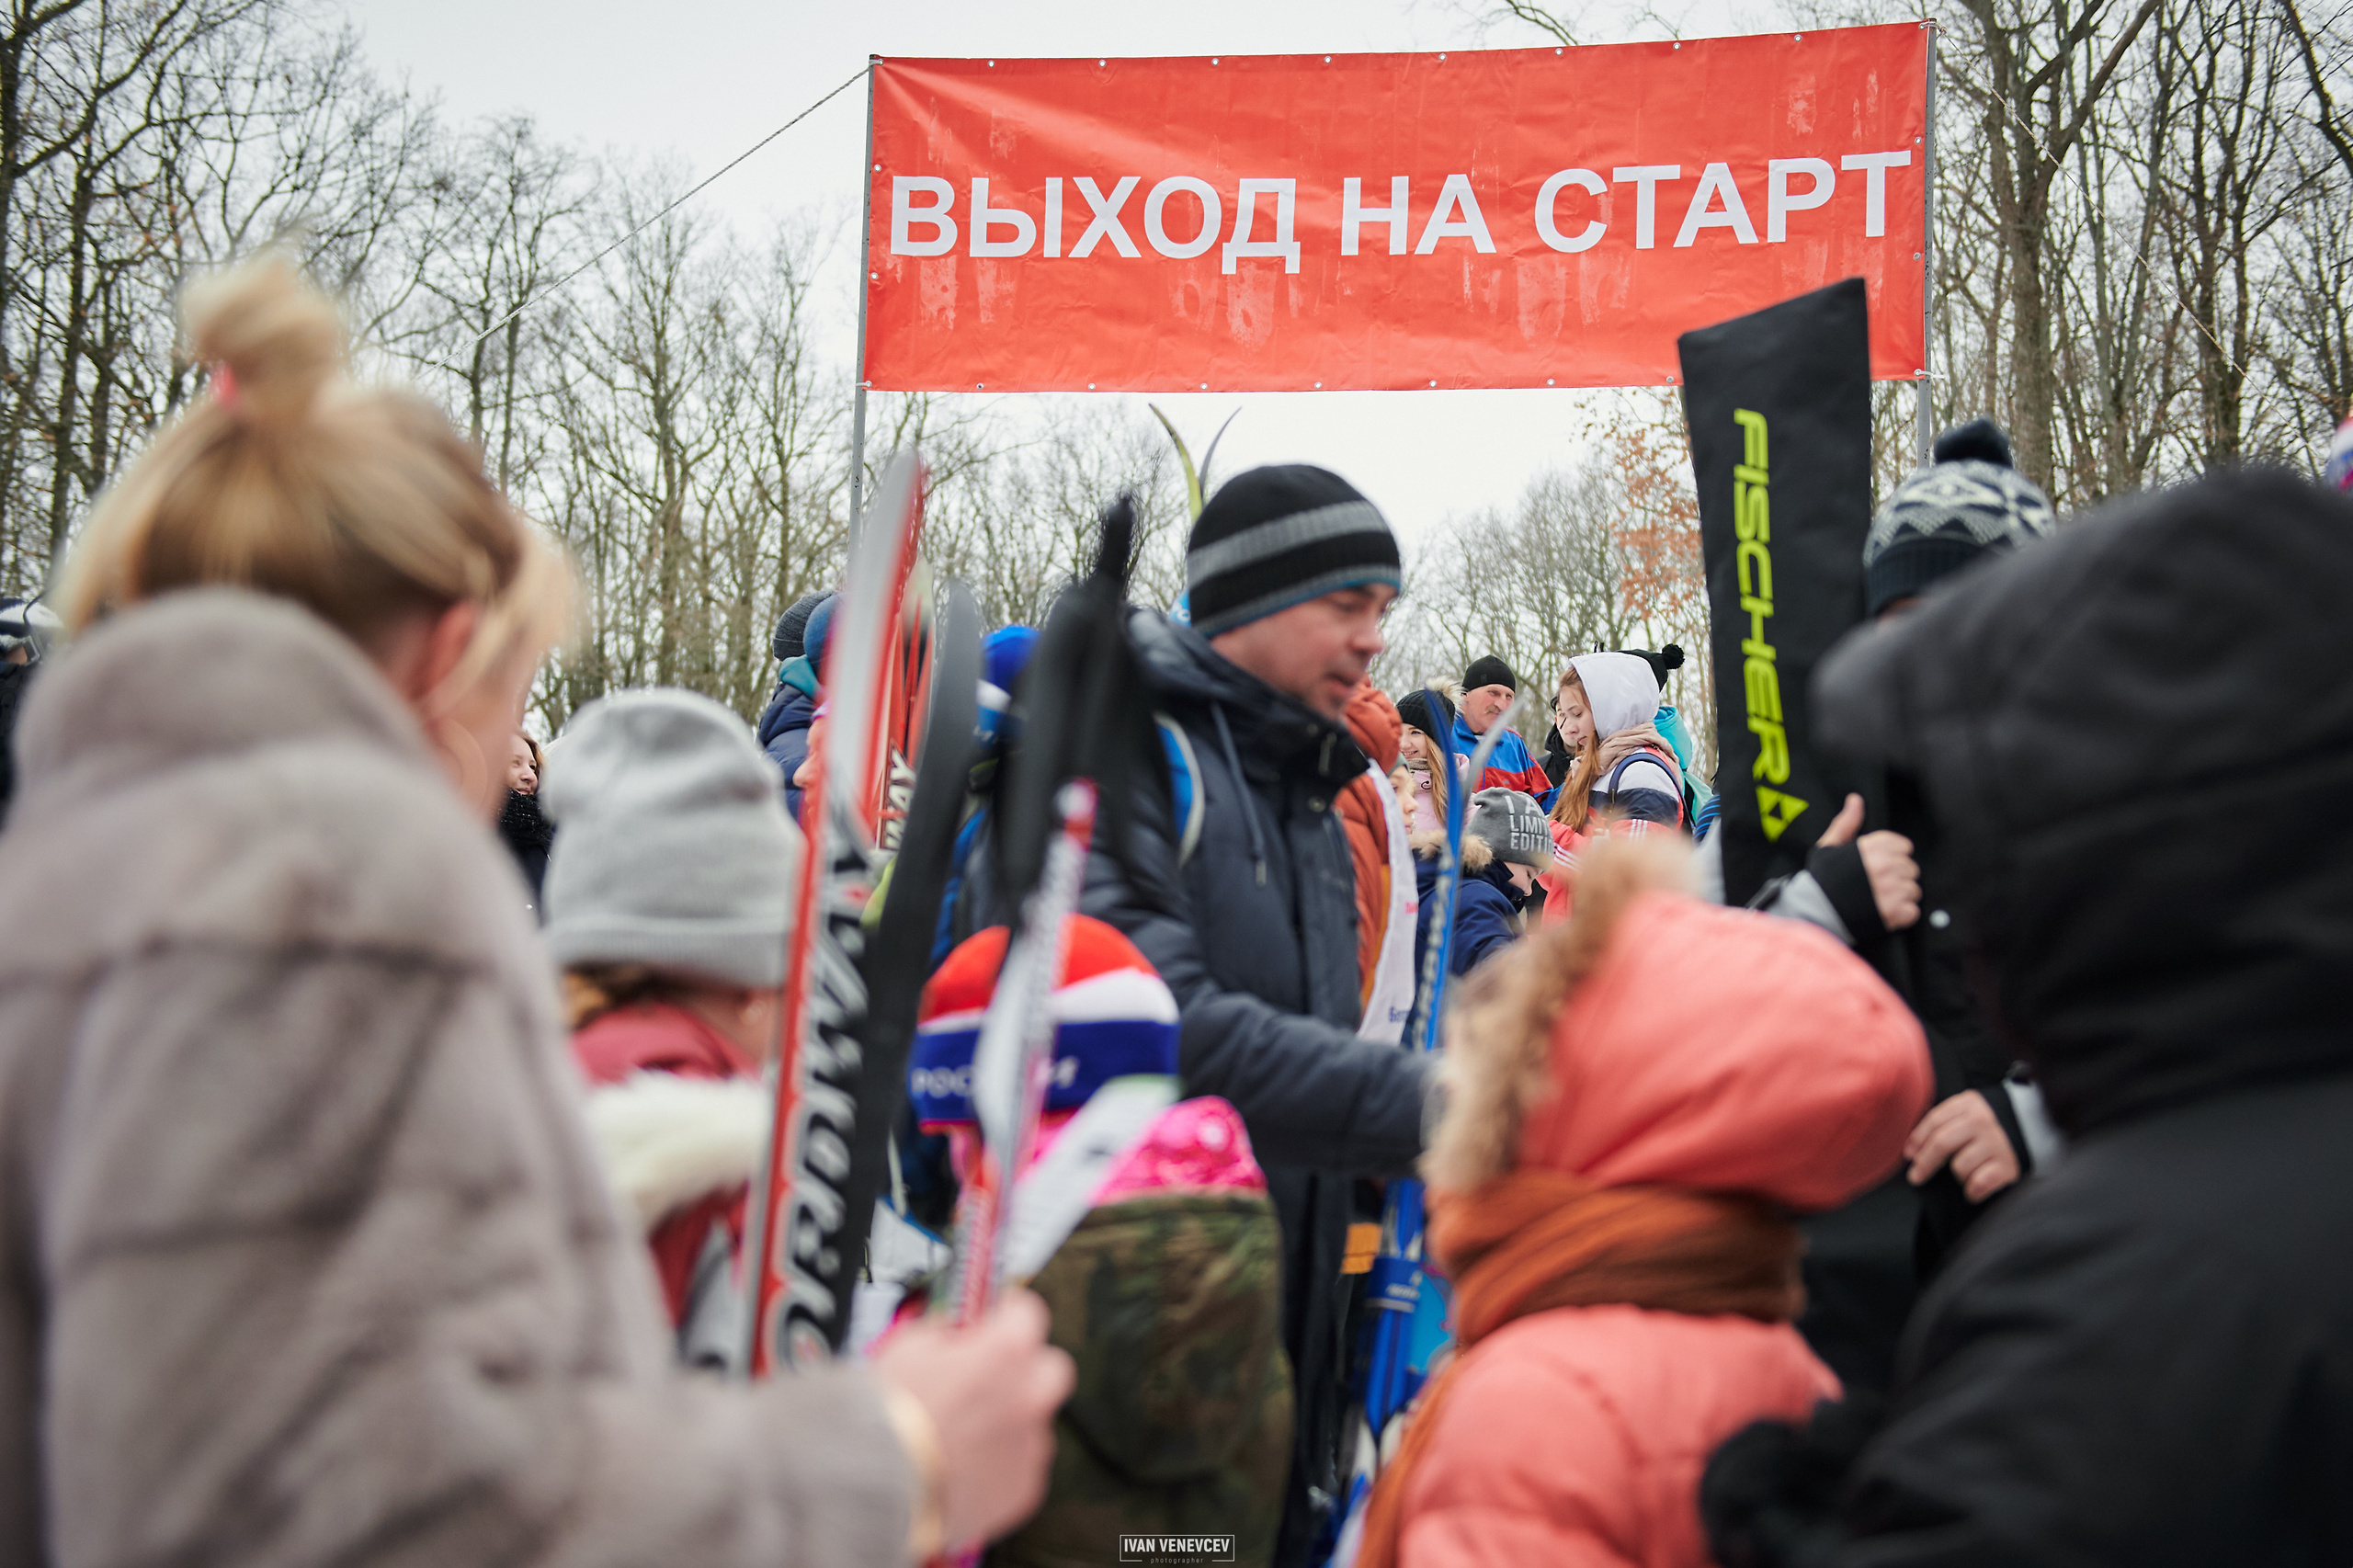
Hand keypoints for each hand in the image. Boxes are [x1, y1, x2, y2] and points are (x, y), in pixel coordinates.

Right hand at [873, 1291, 1074, 1550]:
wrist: (876, 1487)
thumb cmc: (887, 1417)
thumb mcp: (908, 1346)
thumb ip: (944, 1332)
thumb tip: (953, 1331)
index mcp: (1007, 1352)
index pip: (1028, 1312)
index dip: (1006, 1314)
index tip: (994, 1319)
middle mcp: (1030, 1396)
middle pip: (1049, 1369)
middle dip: (1024, 1368)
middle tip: (988, 1374)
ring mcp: (1030, 1446)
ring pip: (1033, 1423)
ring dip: (1007, 1421)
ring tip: (961, 1432)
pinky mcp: (1022, 1488)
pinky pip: (1019, 1467)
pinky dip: (998, 1464)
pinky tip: (961, 1466)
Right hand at [1816, 793, 1919, 930]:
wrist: (1813, 913)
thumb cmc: (1821, 881)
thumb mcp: (1828, 847)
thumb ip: (1846, 823)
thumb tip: (1855, 800)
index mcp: (1872, 847)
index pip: (1903, 846)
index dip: (1893, 857)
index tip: (1881, 866)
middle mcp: (1885, 866)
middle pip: (1910, 868)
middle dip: (1897, 877)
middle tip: (1878, 885)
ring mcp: (1891, 890)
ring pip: (1913, 890)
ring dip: (1900, 897)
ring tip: (1880, 900)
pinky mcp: (1895, 913)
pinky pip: (1912, 911)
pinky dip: (1901, 915)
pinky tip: (1884, 913)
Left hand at [1904, 1090, 2021, 1200]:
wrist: (2036, 1126)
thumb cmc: (1992, 1122)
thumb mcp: (1970, 1110)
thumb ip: (1945, 1120)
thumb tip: (1913, 1147)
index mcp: (1968, 1104)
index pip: (1934, 1121)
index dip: (1917, 1140)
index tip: (1909, 1155)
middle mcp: (1982, 1122)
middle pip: (1942, 1143)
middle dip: (1924, 1163)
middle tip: (1916, 1177)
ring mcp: (1996, 1144)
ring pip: (1959, 1166)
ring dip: (1957, 1175)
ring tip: (1965, 1173)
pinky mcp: (2008, 1166)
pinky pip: (1979, 1183)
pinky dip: (1972, 1191)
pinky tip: (1972, 1190)